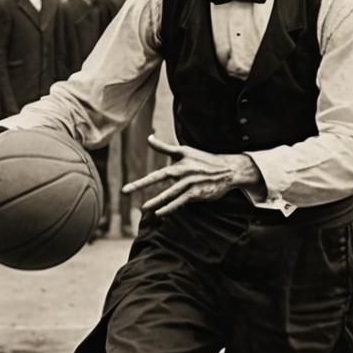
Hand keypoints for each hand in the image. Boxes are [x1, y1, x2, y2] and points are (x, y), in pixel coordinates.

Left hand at [122, 135, 263, 216]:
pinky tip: (160, 213)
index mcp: (177, 164)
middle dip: (140, 185)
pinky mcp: (197, 193)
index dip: (141, 180)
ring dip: (155, 201)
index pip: (155, 173)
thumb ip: (164, 147)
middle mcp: (181, 173)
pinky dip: (170, 207)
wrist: (228, 169)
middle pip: (158, 179)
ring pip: (169, 193)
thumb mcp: (185, 151)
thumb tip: (148, 138)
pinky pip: (181, 201)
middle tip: (125, 192)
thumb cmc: (205, 160)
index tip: (125, 188)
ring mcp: (189, 183)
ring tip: (143, 208)